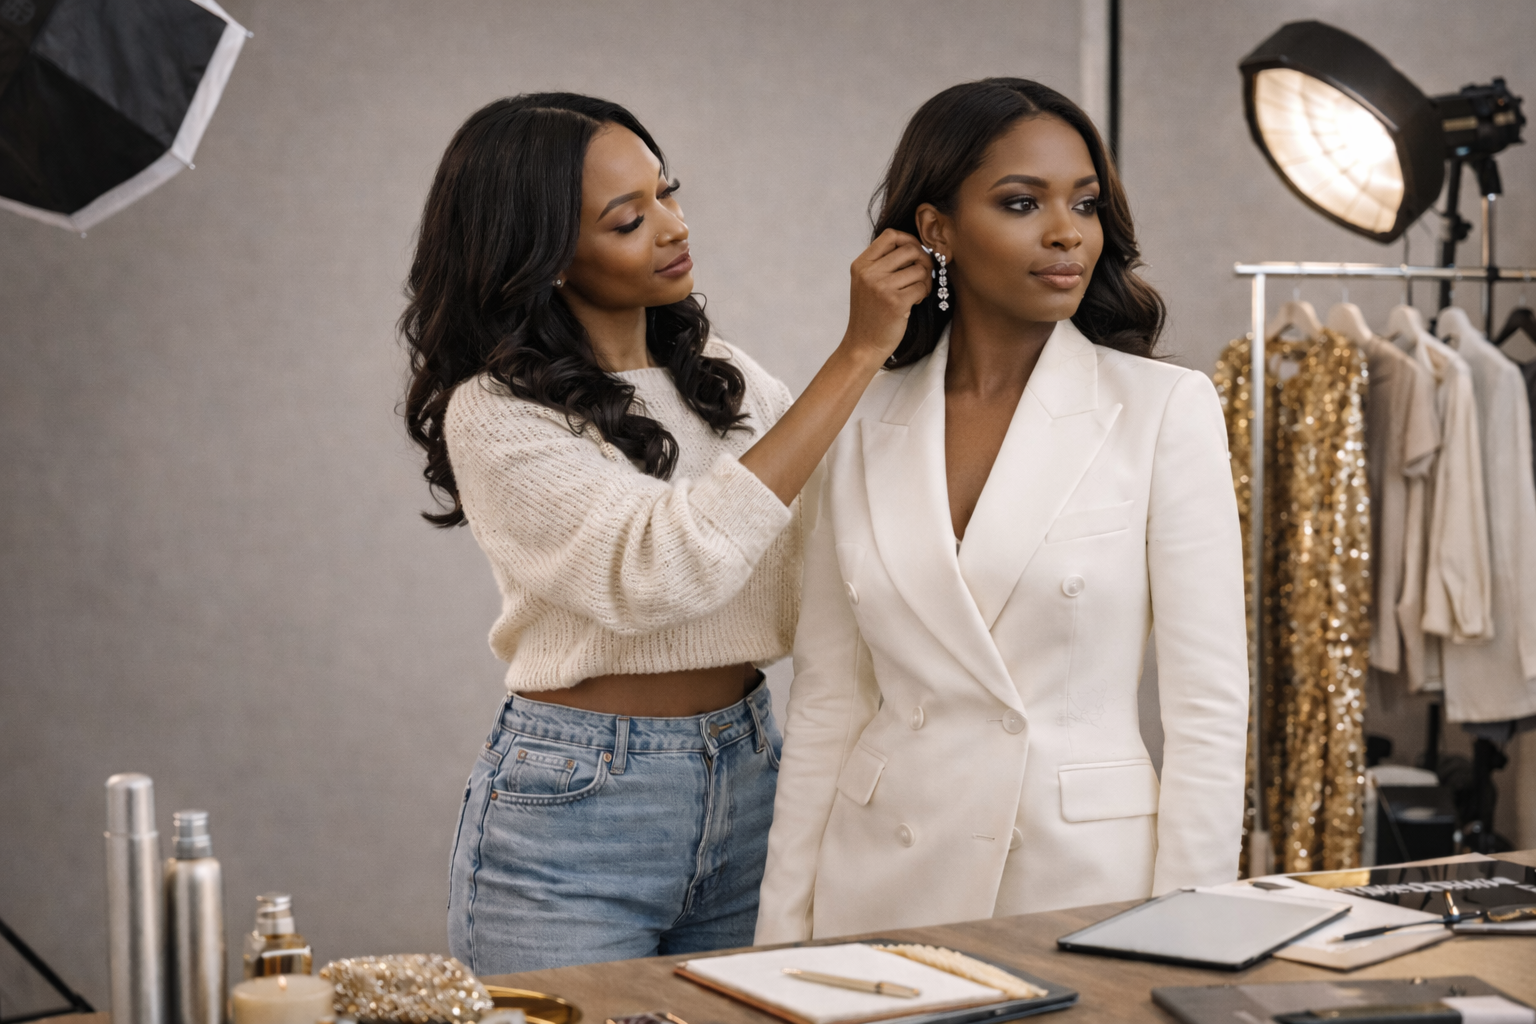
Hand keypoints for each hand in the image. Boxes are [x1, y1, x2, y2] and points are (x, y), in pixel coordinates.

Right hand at [840, 229, 932, 364]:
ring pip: (919, 269)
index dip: (909, 239)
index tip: (915, 253)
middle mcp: (869, 273)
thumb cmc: (869, 314)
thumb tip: (915, 245)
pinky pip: (922, 287)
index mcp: (861, 264)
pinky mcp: (896, 303)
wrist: (863, 345)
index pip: (890, 235)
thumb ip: (882, 263)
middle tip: (923, 273)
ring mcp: (882, 287)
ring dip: (925, 280)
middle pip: (909, 249)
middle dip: (923, 260)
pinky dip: (923, 294)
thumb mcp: (866, 283)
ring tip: (917, 292)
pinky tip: (915, 302)